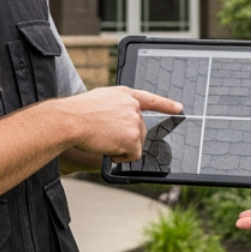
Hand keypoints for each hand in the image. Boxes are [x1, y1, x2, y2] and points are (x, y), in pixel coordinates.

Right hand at [63, 86, 181, 162]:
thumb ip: (115, 107)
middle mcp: (133, 106)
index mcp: (125, 94)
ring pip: (136, 143)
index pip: (151, 99)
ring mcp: (134, 122)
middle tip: (106, 136)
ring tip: (103, 139)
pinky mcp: (132, 138)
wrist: (71, 120)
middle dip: (126, 138)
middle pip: (140, 129)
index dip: (166, 104)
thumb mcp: (99, 100)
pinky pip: (133, 155)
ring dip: (122, 147)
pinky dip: (122, 157)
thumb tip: (120, 122)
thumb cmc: (77, 112)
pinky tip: (108, 148)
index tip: (179, 108)